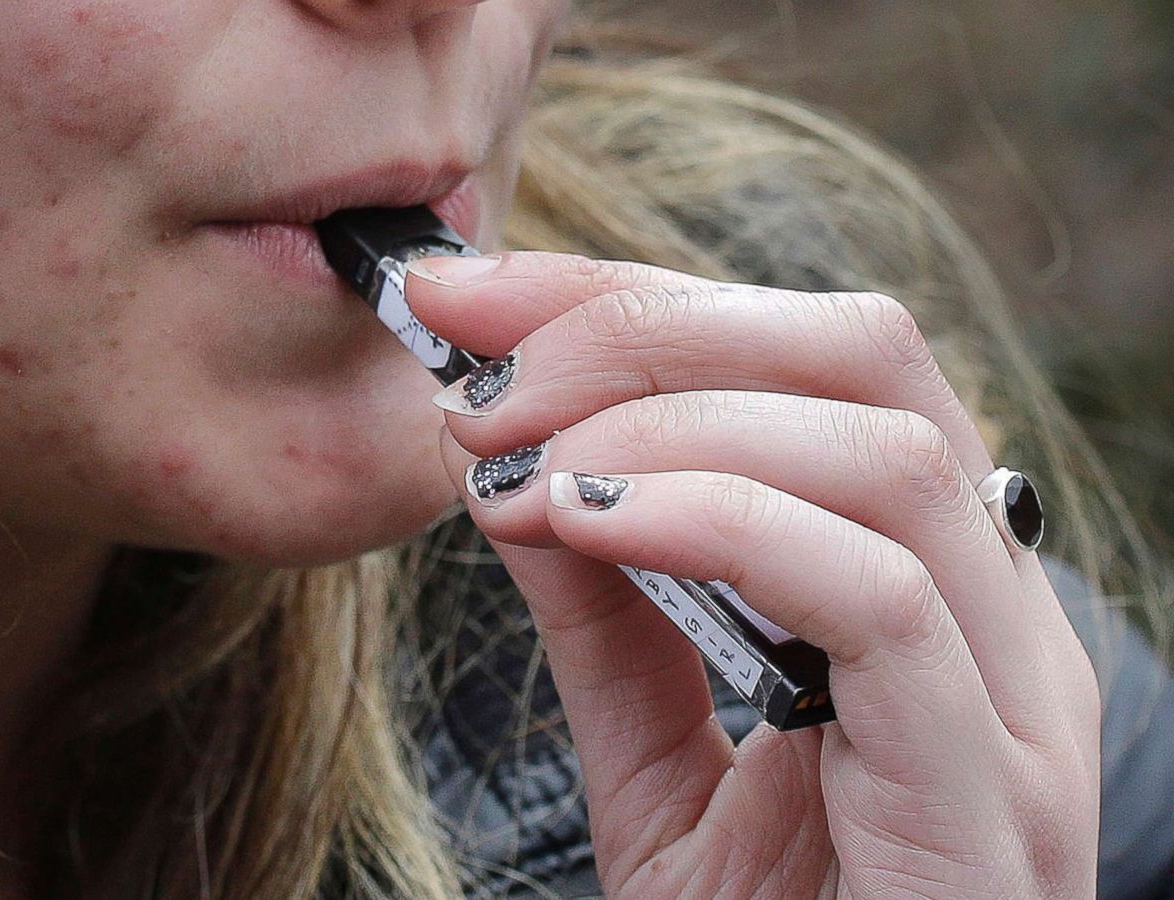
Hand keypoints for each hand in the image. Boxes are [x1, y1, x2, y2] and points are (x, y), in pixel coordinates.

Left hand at [404, 252, 1101, 898]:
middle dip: (647, 325)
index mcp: (917, 574)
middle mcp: (989, 607)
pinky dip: (721, 519)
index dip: (628, 297)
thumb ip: (608, 609)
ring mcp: (1009, 693)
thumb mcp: (657, 753)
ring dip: (667, 418)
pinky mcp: (989, 786)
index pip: (800, 357)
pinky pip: (881, 595)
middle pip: (861, 352)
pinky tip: (588, 524)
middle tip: (483, 376)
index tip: (466, 298)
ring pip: (883, 445)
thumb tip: (515, 464)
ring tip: (519, 465)